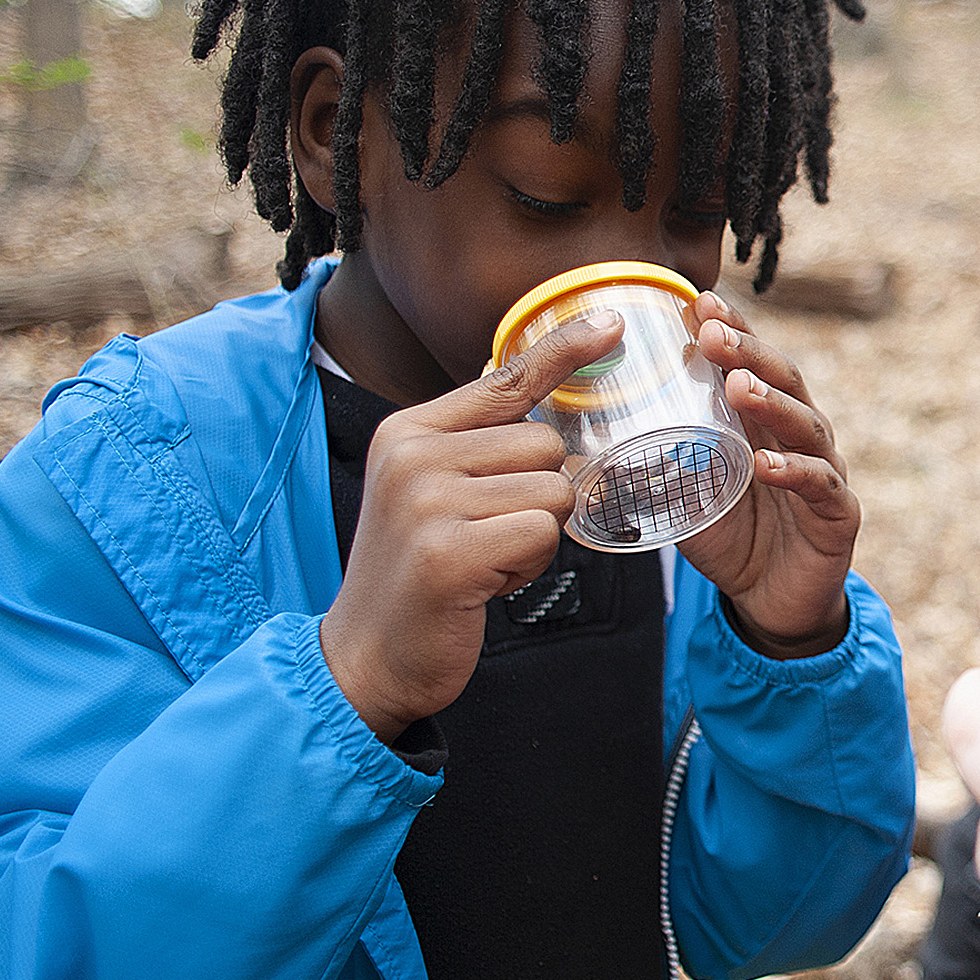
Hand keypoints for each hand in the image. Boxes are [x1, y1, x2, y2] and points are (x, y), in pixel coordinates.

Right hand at [321, 313, 624, 740]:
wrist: (366, 655)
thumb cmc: (417, 571)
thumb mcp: (430, 490)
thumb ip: (476, 444)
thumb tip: (544, 409)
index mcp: (410, 431)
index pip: (504, 379)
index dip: (563, 351)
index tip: (613, 324)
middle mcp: (415, 455)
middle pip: (546, 446)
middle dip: (539, 496)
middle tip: (489, 534)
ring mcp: (428, 502)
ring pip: (553, 492)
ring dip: (535, 534)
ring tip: (485, 557)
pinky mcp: (450, 553)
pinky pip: (543, 534)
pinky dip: (530, 564)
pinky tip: (487, 582)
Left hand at [675, 289, 861, 656]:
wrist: (772, 605)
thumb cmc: (732, 538)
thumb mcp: (685, 494)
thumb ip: (655, 463)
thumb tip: (586, 440)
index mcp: (764, 423)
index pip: (753, 364)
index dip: (733, 329)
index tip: (700, 300)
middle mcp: (799, 438)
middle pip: (784, 380)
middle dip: (749, 352)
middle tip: (713, 332)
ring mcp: (824, 472)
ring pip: (806, 425)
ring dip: (772, 401)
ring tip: (739, 386)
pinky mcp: (838, 515)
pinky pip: (821, 486)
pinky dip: (795, 472)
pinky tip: (766, 463)